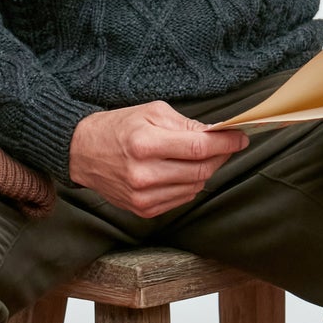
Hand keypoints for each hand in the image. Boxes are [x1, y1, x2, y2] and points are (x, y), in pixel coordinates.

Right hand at [68, 101, 248, 216]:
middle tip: (226, 145)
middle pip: (201, 170)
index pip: (199, 147)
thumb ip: (185, 124)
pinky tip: (181, 171)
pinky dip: (189, 184)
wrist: (82, 152)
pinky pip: (182, 199)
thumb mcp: (151, 112)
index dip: (226, 143)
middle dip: (220, 156)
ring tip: (199, 156)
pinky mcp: (143, 209)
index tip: (240, 137)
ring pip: (195, 186)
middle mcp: (143, 174)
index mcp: (144, 144)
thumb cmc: (118, 127)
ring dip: (205, 171)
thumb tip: (216, 134)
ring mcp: (142, 196)